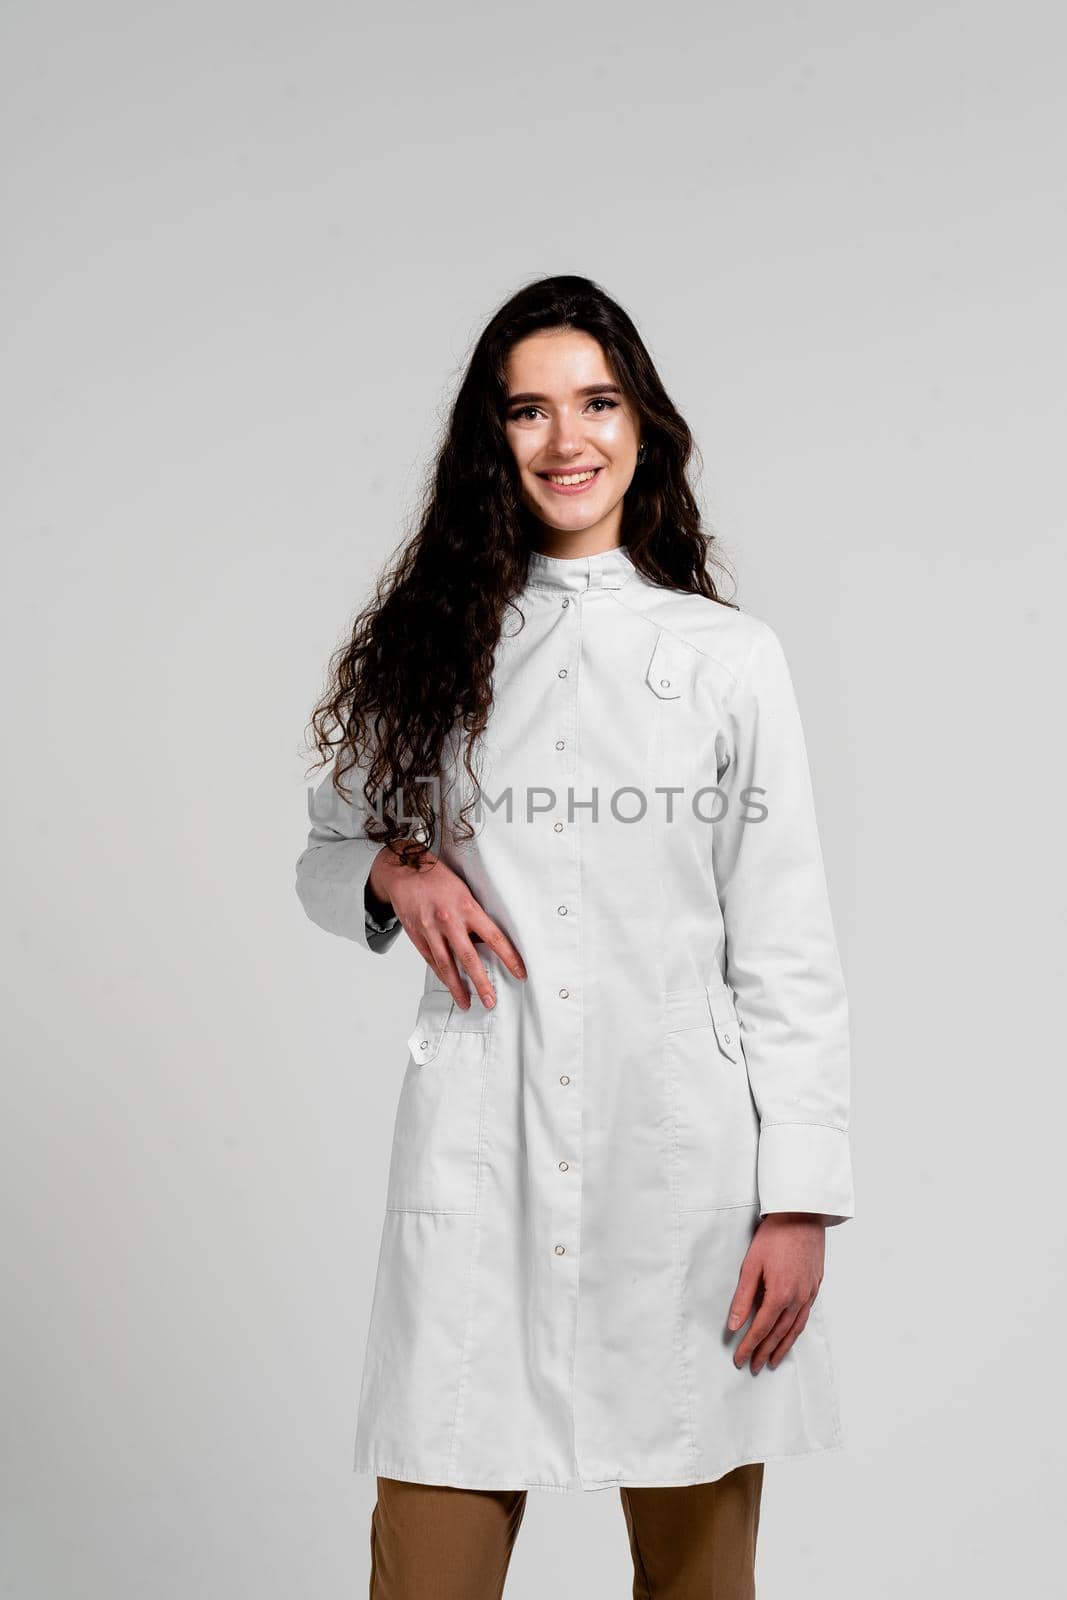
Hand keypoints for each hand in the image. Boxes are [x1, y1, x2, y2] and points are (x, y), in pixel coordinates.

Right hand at [369, 844, 526, 1008]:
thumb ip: (474, 915)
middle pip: (469, 958)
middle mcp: (448, 920)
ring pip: (446, 965)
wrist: (403, 870)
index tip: (520, 973)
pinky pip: (431, 960)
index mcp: (466, 906)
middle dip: (481, 982)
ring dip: (457, 987)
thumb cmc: (438, 878)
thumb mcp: (464, 890)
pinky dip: (441, 974)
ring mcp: (430, 929)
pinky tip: (449, 984)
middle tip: (490, 1001)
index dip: (509, 958)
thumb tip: (486, 942)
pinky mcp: (416, 935)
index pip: (494, 937)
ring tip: (466, 1003)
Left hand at [726, 1213, 826, 1373]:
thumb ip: (743, 1297)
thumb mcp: (752, 1265)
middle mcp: (797, 1299)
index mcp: (779, 1295)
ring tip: (773, 1361)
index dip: (749, 1346)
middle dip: (764, 1352)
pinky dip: (796, 1331)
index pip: (761, 1329)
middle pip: (779, 1334)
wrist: (802, 1215)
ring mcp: (809, 1294)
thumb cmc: (775, 1236)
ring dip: (783, 1348)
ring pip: (795, 1329)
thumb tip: (734, 1324)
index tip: (740, 1359)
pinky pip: (805, 1317)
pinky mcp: (815, 1287)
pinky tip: (790, 1335)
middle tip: (753, 1367)